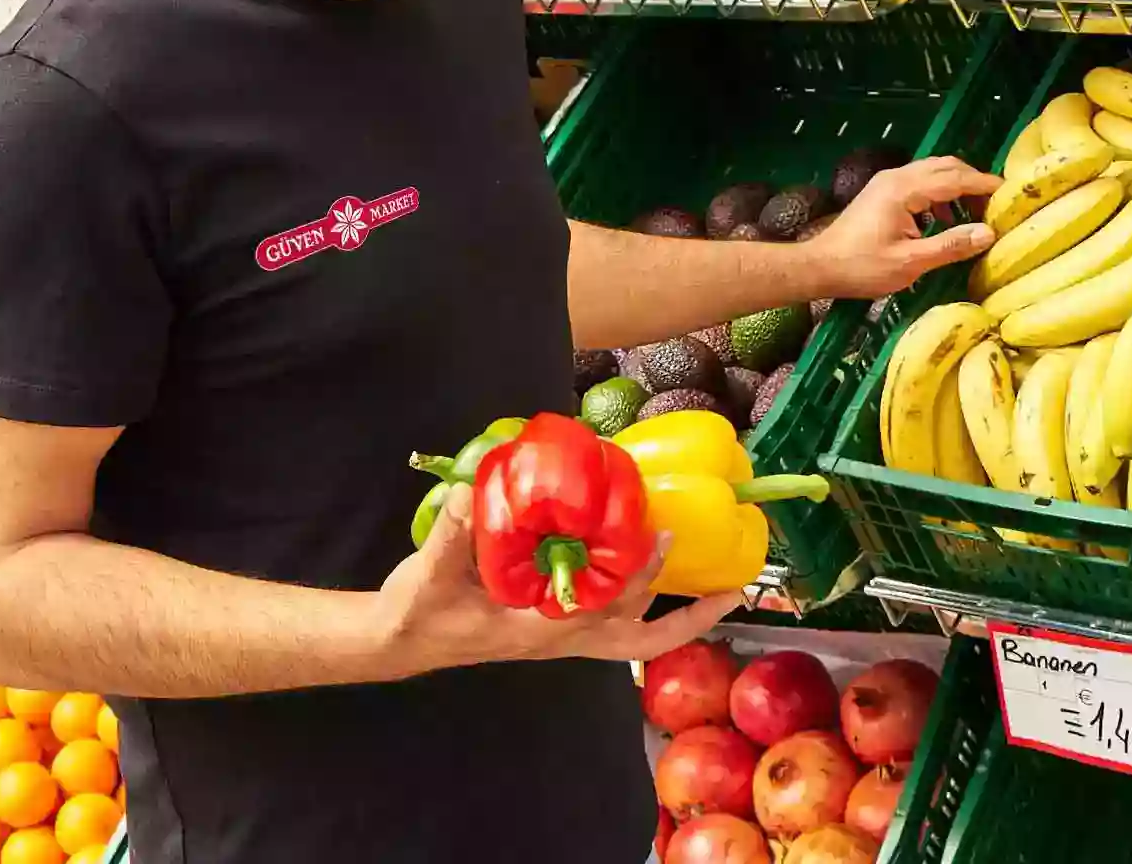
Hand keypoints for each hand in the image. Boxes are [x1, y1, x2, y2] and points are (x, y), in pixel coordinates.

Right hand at [374, 485, 741, 674]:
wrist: (401, 638)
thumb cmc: (418, 612)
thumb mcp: (428, 573)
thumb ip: (451, 532)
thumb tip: (471, 492)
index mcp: (538, 628)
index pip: (604, 609)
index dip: (636, 576)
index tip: (662, 537)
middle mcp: (559, 634)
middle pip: (638, 640)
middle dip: (686, 617)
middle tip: (731, 588)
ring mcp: (559, 632)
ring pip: (631, 634)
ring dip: (671, 610)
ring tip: (714, 584)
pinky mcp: (553, 621)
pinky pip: (611, 617)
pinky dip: (637, 596)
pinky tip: (647, 563)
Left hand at [801, 155, 1002, 299]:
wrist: (819, 267)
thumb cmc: (862, 267)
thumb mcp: (911, 262)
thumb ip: (951, 245)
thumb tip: (988, 233)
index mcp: (904, 189)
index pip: (955, 178)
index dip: (985, 185)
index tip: (1011, 194)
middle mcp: (897, 177)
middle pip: (946, 166)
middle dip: (973, 183)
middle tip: (995, 207)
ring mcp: (888, 182)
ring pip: (933, 172)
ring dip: (956, 188)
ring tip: (973, 216)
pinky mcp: (883, 192)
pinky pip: (920, 182)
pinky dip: (939, 194)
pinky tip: (944, 219)